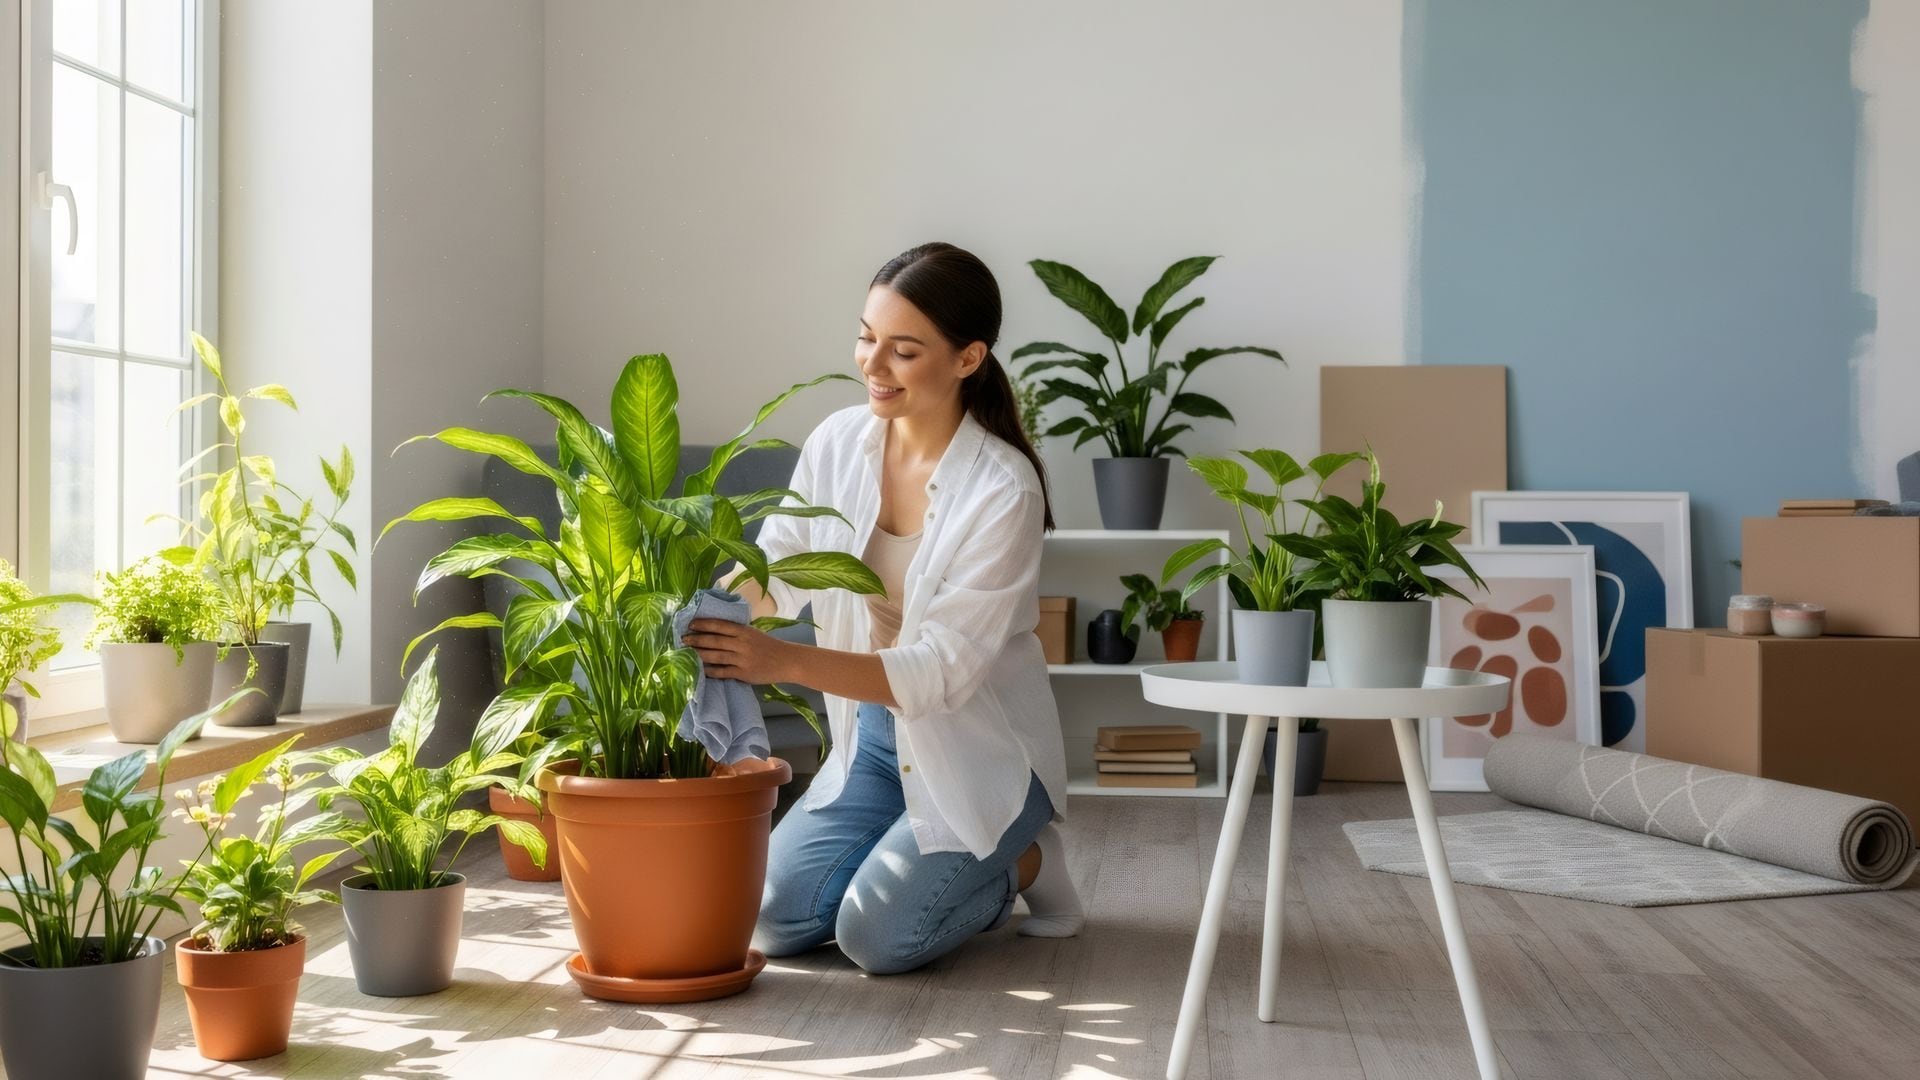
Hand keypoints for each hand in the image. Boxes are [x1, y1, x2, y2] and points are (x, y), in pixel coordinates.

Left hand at [682, 619, 796, 684]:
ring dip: (699, 654)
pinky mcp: (743, 673)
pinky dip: (710, 671)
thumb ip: (736, 632)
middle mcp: (742, 644)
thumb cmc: (768, 645)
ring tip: (687, 653)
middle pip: (715, 640)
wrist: (786, 661)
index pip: (720, 625)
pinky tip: (700, 670)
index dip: (704, 624)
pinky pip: (723, 672)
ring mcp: (742, 659)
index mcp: (744, 631)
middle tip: (682, 639)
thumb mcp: (753, 633)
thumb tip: (712, 630)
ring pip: (716, 656)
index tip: (690, 624)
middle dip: (697, 640)